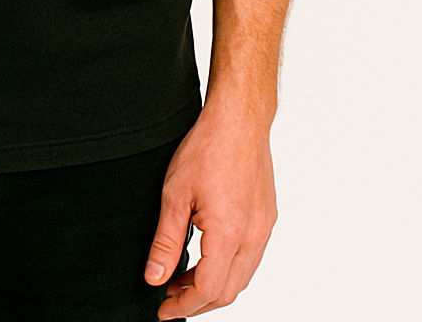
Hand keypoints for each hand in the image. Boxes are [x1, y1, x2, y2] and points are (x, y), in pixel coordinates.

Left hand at [142, 105, 277, 316]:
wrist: (239, 119)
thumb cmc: (208, 148)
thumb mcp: (175, 194)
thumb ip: (165, 241)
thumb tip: (155, 278)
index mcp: (229, 232)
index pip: (209, 289)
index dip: (184, 305)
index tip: (163, 309)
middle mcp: (253, 235)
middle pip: (229, 291)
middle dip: (198, 301)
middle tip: (170, 297)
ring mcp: (264, 227)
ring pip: (242, 277)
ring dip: (214, 286)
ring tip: (183, 279)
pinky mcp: (267, 217)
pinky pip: (250, 257)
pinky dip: (229, 268)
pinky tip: (207, 257)